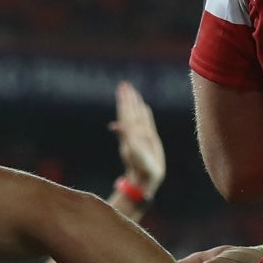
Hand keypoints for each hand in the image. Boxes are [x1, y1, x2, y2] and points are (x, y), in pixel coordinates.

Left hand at [110, 81, 164, 195]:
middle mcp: (135, 131)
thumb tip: (113, 125)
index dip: (125, 101)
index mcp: (132, 130)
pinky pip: (147, 122)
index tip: (124, 88)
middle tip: (125, 84)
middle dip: (128, 98)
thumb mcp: (132, 150)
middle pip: (130, 111)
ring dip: (135, 103)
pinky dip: (145, 113)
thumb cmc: (140, 166)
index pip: (127, 112)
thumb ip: (125, 135)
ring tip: (133, 91)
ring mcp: (141, 135)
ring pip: (138, 115)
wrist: (145, 178)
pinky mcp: (149, 140)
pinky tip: (144, 107)